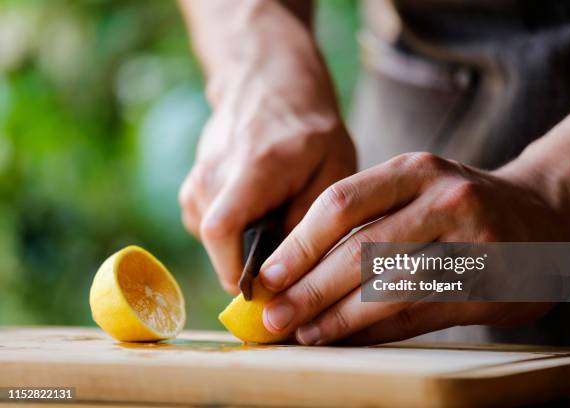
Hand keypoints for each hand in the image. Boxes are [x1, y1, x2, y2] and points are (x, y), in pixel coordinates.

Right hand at [179, 68, 355, 293]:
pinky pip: (209, 229)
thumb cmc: (310, 132)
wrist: (269, 88)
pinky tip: (258, 212)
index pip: (221, 230)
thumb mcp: (331, 171)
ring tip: (275, 223)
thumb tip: (284, 275)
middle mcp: (213, 174)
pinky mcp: (193, 187)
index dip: (236, 272)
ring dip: (242, 247)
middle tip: (285, 259)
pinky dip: (233, 234)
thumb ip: (309, 222)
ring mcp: (197, 179)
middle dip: (248, 265)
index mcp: (252, 169)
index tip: (267, 291)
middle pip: (216, 245)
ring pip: (212, 242)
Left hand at [258, 152, 569, 344]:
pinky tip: (346, 338)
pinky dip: (375, 331)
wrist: (542, 215)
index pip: (341, 203)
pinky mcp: (489, 286)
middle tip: (273, 316)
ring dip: (339, 316)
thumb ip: (364, 221)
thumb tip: (295, 272)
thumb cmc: (458, 205)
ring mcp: (472, 242)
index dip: (299, 244)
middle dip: (310, 288)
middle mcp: (444, 198)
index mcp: (415, 169)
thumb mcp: (416, 189)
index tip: (267, 276)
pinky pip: (418, 314)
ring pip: (389, 287)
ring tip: (303, 333)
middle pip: (361, 249)